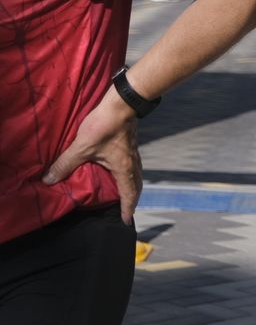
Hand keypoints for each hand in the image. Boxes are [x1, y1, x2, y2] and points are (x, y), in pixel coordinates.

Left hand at [43, 86, 142, 223]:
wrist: (122, 104)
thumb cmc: (104, 126)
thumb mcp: (81, 147)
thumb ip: (65, 164)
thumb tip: (48, 180)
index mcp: (123, 168)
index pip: (128, 194)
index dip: (127, 208)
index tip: (126, 220)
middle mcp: (131, 163)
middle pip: (137, 186)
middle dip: (132, 199)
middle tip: (127, 210)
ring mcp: (133, 154)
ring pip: (136, 176)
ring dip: (132, 187)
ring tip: (125, 194)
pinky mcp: (130, 145)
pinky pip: (133, 166)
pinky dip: (129, 175)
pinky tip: (119, 171)